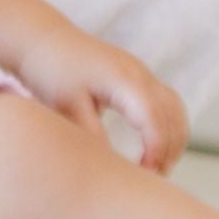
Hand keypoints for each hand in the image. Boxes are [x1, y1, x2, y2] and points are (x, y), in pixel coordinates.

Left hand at [14, 25, 187, 171]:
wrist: (43, 38)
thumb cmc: (51, 70)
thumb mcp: (66, 106)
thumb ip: (90, 134)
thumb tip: (111, 166)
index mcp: (122, 79)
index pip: (153, 118)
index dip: (155, 150)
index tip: (146, 175)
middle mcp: (139, 73)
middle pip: (172, 115)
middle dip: (168, 150)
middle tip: (153, 180)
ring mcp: (142, 72)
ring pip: (175, 109)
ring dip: (173, 139)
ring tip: (157, 169)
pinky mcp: (138, 76)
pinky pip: (167, 103)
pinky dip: (168, 127)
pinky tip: (154, 149)